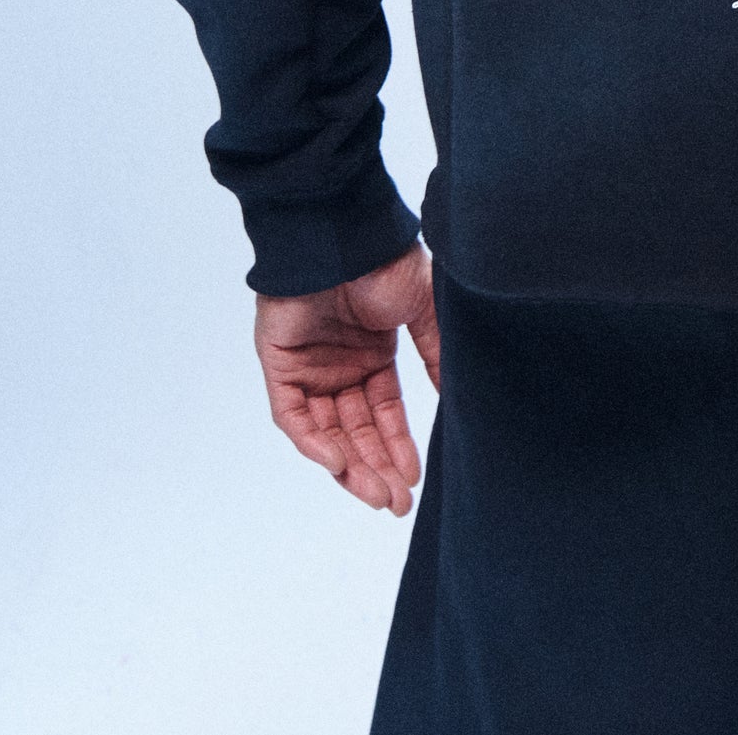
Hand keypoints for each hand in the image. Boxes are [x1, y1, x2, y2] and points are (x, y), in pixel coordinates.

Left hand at [255, 242, 441, 513]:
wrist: (341, 234)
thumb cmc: (384, 261)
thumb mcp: (423, 311)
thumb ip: (436, 354)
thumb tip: (457, 397)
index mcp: (373, 355)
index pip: (384, 415)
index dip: (398, 447)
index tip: (416, 479)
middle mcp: (341, 367)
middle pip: (357, 431)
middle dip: (377, 468)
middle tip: (396, 503)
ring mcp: (309, 368)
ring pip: (327, 432)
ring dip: (349, 465)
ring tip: (376, 494)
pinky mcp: (280, 366)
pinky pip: (294, 416)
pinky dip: (314, 442)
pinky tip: (339, 462)